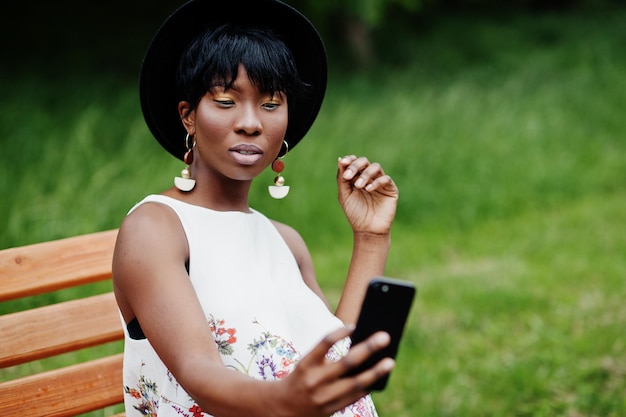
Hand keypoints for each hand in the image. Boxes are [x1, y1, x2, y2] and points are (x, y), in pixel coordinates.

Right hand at [275, 326, 393, 416]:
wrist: (281, 408)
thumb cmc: (301, 379)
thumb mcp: (307, 364)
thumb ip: (328, 357)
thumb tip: (361, 350)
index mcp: (306, 364)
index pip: (324, 343)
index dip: (339, 333)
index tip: (354, 325)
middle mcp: (315, 380)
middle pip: (346, 362)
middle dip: (368, 349)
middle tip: (385, 337)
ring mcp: (324, 397)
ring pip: (355, 383)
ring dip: (375, 372)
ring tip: (389, 362)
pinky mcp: (331, 410)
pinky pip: (354, 397)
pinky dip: (367, 387)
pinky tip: (378, 379)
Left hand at [337, 155, 398, 234]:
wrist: (367, 230)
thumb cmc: (355, 213)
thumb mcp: (345, 195)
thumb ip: (342, 179)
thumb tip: (340, 160)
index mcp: (357, 177)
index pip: (354, 162)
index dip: (349, 159)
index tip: (343, 162)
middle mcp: (369, 177)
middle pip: (364, 161)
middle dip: (355, 166)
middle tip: (348, 177)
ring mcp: (380, 182)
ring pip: (376, 167)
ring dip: (365, 174)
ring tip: (358, 186)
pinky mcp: (391, 189)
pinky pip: (386, 179)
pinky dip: (376, 182)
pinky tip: (368, 190)